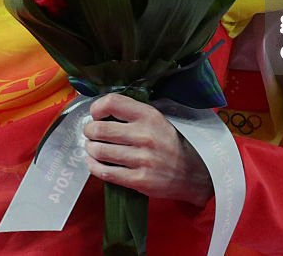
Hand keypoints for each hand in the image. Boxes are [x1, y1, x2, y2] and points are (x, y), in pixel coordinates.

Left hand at [83, 94, 212, 206]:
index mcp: (149, 115)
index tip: (96, 114)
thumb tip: (102, 112)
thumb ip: (133, 113)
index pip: (112, 102)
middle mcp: (144, 135)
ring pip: (99, 151)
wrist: (193, 172)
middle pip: (99, 129)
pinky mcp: (139, 180)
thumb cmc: (170, 143)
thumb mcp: (158, 119)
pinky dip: (94, 167)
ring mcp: (141, 159)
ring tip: (93, 148)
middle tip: (91, 133)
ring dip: (91, 149)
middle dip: (89, 131)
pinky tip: (95, 163)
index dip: (97, 108)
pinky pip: (105, 172)